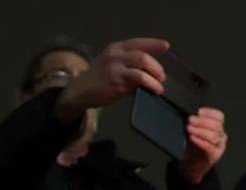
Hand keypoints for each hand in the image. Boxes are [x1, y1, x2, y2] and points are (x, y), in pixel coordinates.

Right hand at [55, 38, 169, 120]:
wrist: (80, 91)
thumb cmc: (99, 79)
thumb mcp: (112, 65)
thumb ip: (130, 66)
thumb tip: (151, 73)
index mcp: (115, 48)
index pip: (138, 42)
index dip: (153, 44)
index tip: (166, 46)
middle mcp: (115, 55)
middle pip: (143, 55)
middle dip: (156, 66)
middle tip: (161, 76)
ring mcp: (115, 67)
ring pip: (142, 64)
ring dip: (155, 75)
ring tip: (159, 85)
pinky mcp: (117, 81)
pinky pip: (139, 79)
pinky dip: (150, 84)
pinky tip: (154, 90)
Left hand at [180, 107, 227, 184]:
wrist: (193, 165)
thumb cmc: (194, 147)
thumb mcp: (195, 131)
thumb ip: (196, 123)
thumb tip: (191, 115)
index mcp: (218, 128)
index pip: (219, 117)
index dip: (209, 112)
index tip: (198, 112)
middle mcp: (221, 137)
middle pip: (216, 125)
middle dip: (201, 121)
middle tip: (190, 121)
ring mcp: (219, 147)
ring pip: (214, 136)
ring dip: (200, 130)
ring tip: (189, 129)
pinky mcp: (213, 156)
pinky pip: (209, 147)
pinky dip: (200, 141)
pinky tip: (192, 138)